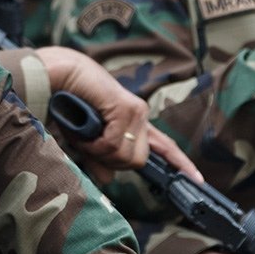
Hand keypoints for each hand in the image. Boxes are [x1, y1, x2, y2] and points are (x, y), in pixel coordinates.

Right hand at [35, 46, 201, 181]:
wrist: (57, 73)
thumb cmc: (69, 100)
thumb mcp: (85, 137)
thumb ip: (98, 157)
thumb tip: (107, 179)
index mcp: (133, 121)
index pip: (164, 145)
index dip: (180, 162)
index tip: (198, 180)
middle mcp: (139, 115)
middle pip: (137, 160)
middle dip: (112, 162)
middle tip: (90, 147)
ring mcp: (135, 111)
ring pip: (126, 156)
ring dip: (99, 153)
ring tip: (84, 135)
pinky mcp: (125, 108)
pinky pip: (113, 145)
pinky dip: (93, 145)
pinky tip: (84, 133)